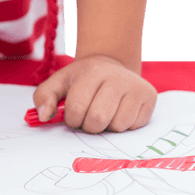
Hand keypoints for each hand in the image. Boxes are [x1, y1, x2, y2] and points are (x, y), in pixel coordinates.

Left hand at [32, 55, 156, 133]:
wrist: (111, 66)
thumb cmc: (82, 80)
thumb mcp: (59, 82)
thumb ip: (44, 97)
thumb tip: (44, 116)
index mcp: (93, 71)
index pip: (77, 107)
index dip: (71, 118)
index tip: (73, 115)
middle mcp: (118, 76)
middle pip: (98, 119)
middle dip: (88, 126)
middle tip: (88, 118)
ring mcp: (136, 86)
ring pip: (118, 126)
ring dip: (107, 127)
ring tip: (105, 113)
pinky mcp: (150, 97)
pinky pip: (134, 127)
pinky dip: (123, 126)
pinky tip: (119, 111)